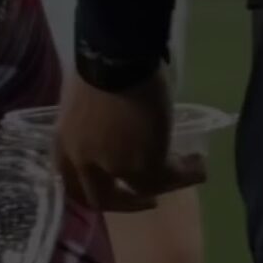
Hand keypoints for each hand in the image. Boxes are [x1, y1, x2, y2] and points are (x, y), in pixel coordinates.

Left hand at [54, 67, 206, 212]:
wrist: (115, 58)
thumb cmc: (97, 65)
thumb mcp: (81, 101)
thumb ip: (89, 124)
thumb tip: (109, 125)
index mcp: (64, 142)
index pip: (69, 181)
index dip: (90, 190)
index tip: (109, 190)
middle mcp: (84, 160)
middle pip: (100, 199)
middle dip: (125, 204)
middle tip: (147, 201)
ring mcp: (113, 165)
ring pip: (143, 189)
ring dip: (167, 185)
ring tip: (187, 171)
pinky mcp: (144, 164)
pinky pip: (169, 179)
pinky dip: (186, 174)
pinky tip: (199, 165)